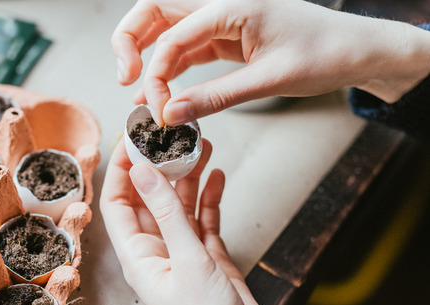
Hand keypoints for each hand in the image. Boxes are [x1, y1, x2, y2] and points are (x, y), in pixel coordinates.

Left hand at [100, 139, 287, 304]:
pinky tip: (217, 175)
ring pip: (180, 206)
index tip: (136, 135)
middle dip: (160, 165)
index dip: (123, 168)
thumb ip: (167, 212)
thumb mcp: (187, 260)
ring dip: (188, 177)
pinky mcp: (210, 261)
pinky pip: (205, 221)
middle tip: (174, 133)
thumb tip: (141, 168)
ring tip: (201, 144)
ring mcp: (184, 256)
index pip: (118, 202)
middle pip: (150, 199)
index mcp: (137, 256)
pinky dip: (210, 199)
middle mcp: (156, 253)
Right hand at [112, 0, 429, 125]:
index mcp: (233, 5)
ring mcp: (221, 19)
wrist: (357, 50)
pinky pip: (185, 47)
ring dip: (146, 55)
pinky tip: (159, 94)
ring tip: (135, 90)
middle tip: (124, 78)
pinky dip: (168, 69)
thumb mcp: (269, 81)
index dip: (156, 73)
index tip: (158, 109)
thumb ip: (215, 97)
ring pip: (165, 27)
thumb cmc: (325, 54)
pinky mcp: (225, 36)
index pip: (172, 34)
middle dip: (130, 41)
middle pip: (155, 10)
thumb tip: (171, 115)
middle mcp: (221, 5)